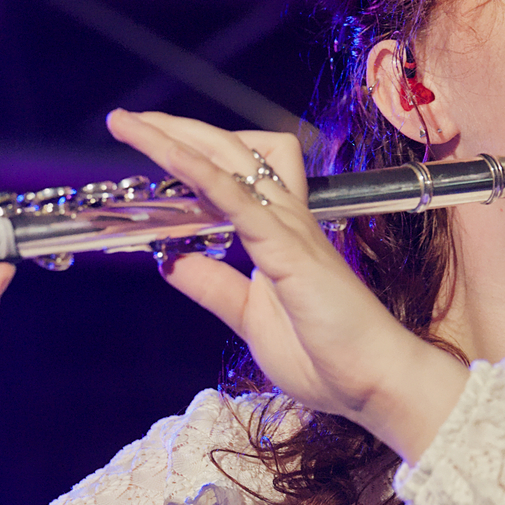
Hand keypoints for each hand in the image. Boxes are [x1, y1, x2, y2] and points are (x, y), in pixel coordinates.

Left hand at [103, 109, 464, 460]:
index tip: (151, 144)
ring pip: (231, 162)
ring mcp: (289, 230)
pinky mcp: (289, 250)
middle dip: (178, 130)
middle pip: (232, 150)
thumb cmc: (327, 356)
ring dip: (178, 139)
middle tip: (129, 121)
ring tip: (134, 126)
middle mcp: (286, 220)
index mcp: (279, 233)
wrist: (375, 383)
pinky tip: (168, 160)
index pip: (237, 173)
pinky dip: (201, 175)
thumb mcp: (249, 317)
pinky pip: (239, 200)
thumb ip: (213, 285)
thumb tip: (168, 259)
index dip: (195, 153)